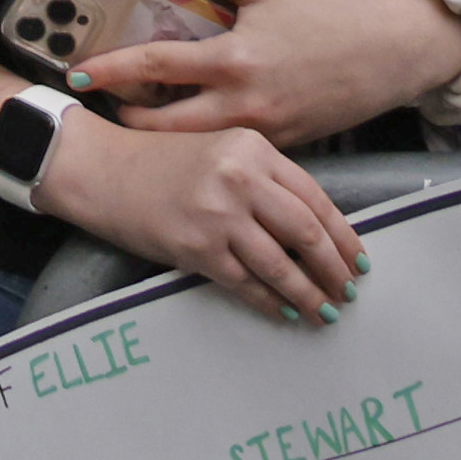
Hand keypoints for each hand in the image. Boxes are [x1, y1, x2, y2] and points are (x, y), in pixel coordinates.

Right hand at [27, 110, 362, 327]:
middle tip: (349, 290)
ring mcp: (218, 214)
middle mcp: (240, 178)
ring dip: (309, 295)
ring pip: (282, 265)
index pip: (315, 197)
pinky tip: (285, 311)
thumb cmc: (160, 161)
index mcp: (251, 148)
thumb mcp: (219, 151)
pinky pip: (248, 284)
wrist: (102, 169)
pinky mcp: (198, 248)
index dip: (343, 235)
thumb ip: (262, 178)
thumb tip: (309, 230)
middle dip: (334, 269)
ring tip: (325, 311)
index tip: (358, 259)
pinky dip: (271, 303)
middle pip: (307, 232)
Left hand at [71, 0, 460, 147]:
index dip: (111, 71)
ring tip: (139, 118)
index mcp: (234, 59)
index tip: (76, 75)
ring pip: (197, 147)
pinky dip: (204, 143)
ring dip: (164, 136)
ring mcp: (264, 131)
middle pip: (166, 128)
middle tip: (106, 107)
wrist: (389, 52)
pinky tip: (189, 129)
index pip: (156, 68)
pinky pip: (232, 150)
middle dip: (129, 122)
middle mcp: (244, 103)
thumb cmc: (325, 14)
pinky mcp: (283, 147)